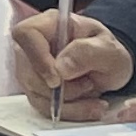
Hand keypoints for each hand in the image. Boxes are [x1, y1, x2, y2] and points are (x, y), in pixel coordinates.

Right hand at [5, 4, 131, 111]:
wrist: (109, 67)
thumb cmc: (107, 51)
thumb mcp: (109, 50)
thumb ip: (87, 53)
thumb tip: (60, 69)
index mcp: (50, 24)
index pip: (26, 34)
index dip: (37, 58)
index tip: (57, 80)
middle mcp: (34, 45)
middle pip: (28, 71)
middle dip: (61, 89)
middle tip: (89, 85)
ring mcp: (32, 68)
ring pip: (36, 94)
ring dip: (68, 103)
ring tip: (93, 94)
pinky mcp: (36, 88)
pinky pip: (44, 107)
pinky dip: (69, 111)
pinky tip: (88, 106)